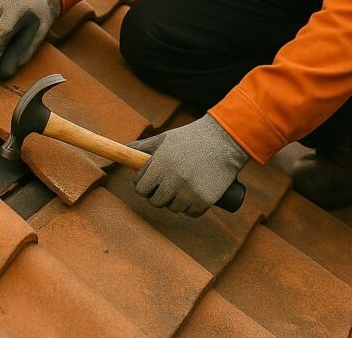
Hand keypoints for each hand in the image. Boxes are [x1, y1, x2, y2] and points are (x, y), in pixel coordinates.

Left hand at [129, 114, 248, 216]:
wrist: (225, 140)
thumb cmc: (193, 138)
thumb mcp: (166, 138)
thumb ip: (144, 147)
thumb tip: (125, 149)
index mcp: (160, 163)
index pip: (140, 187)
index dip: (144, 185)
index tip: (150, 181)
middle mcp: (173, 179)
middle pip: (155, 201)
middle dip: (159, 194)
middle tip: (167, 185)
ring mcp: (189, 191)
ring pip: (173, 207)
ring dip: (175, 201)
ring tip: (183, 186)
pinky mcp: (204, 200)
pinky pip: (191, 213)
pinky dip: (192, 207)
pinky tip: (195, 194)